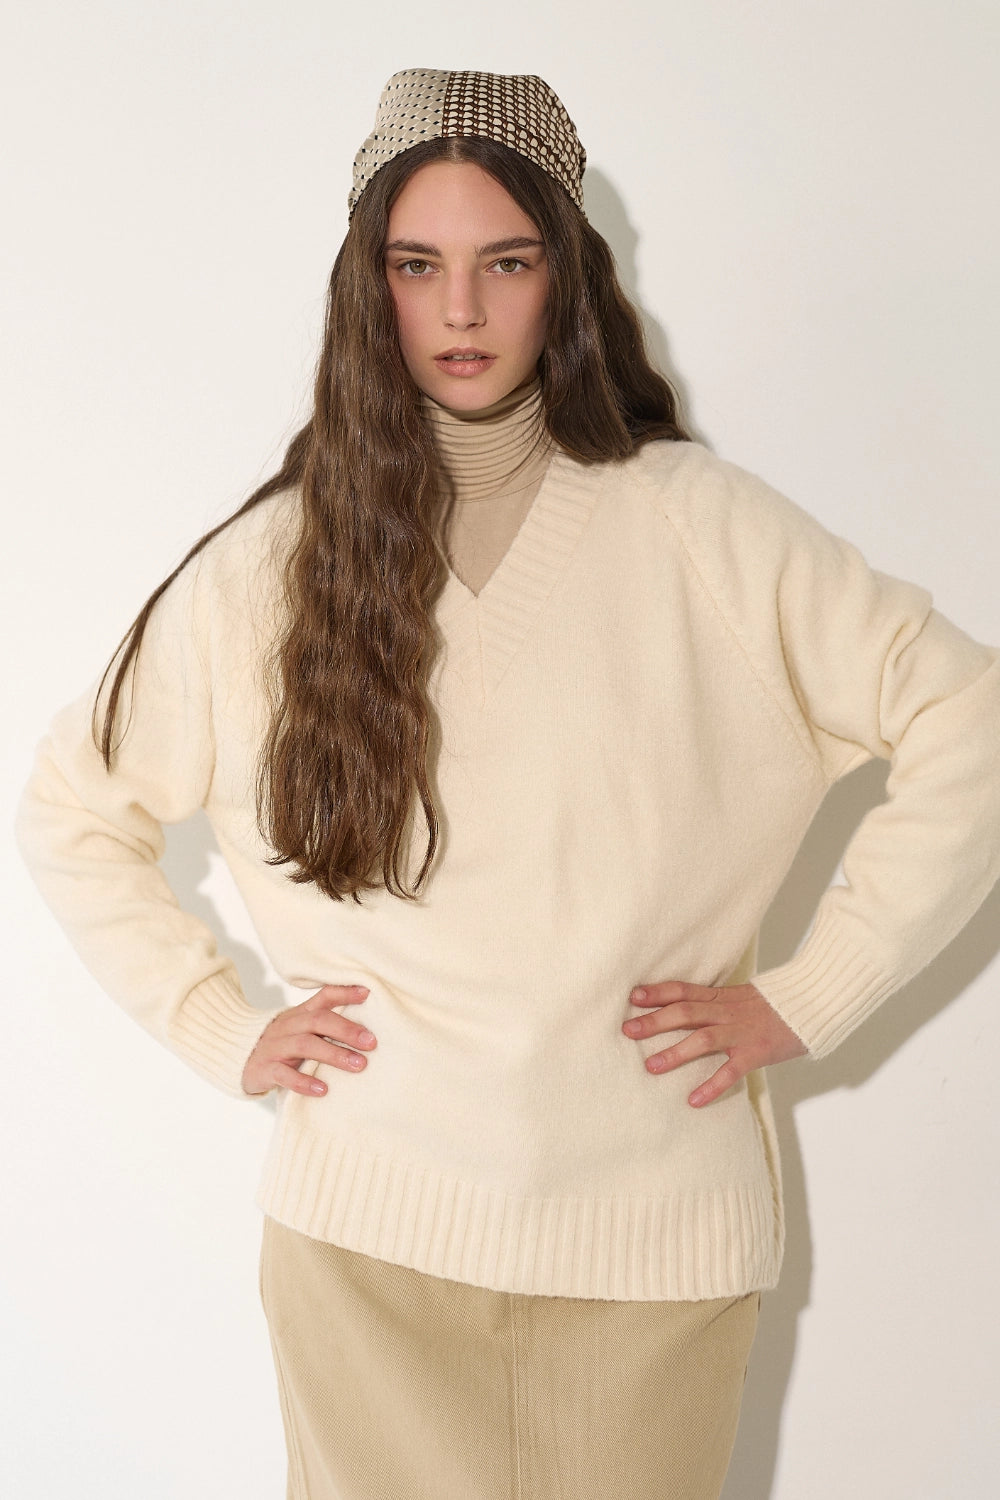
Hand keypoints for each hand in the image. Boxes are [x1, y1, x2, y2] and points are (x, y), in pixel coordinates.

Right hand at [242, 984, 376, 1096]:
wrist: (238, 1057)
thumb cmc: (281, 1043)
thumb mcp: (301, 1027)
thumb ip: (326, 1023)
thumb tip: (366, 1027)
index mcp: (300, 1014)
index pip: (323, 997)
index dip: (344, 993)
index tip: (368, 993)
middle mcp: (289, 1026)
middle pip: (318, 1020)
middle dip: (347, 1030)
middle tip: (372, 1042)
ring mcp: (277, 1047)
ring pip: (305, 1045)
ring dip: (334, 1054)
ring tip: (358, 1065)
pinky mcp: (266, 1069)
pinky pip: (284, 1075)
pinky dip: (304, 1082)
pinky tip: (323, 1090)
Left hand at [622, 979, 806, 1107]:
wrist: (810, 1007)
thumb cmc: (771, 1006)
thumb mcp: (739, 996)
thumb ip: (713, 1001)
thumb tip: (682, 1007)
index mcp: (720, 997)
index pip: (683, 990)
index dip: (657, 992)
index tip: (633, 997)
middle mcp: (726, 1012)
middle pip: (684, 1012)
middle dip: (654, 1021)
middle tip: (627, 1031)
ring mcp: (741, 1032)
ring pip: (702, 1039)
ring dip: (674, 1053)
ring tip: (650, 1067)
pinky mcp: (756, 1053)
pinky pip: (730, 1071)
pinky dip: (711, 1086)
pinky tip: (693, 1101)